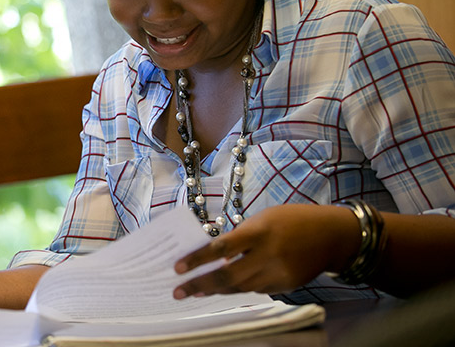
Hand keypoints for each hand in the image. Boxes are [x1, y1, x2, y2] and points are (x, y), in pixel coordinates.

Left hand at [172, 204, 359, 297]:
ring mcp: (278, 273)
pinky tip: (225, 286)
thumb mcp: (263, 219)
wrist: (332, 235)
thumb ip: (240, 238)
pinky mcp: (286, 285)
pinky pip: (256, 290)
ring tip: (195, 290)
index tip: (178, 268)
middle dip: (200, 285)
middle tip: (178, 291)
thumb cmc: (292, 220)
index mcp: (259, 232)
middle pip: (228, 276)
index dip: (197, 260)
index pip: (221, 249)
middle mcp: (268, 256)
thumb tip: (216, 258)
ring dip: (215, 289)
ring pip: (239, 287)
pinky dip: (240, 287)